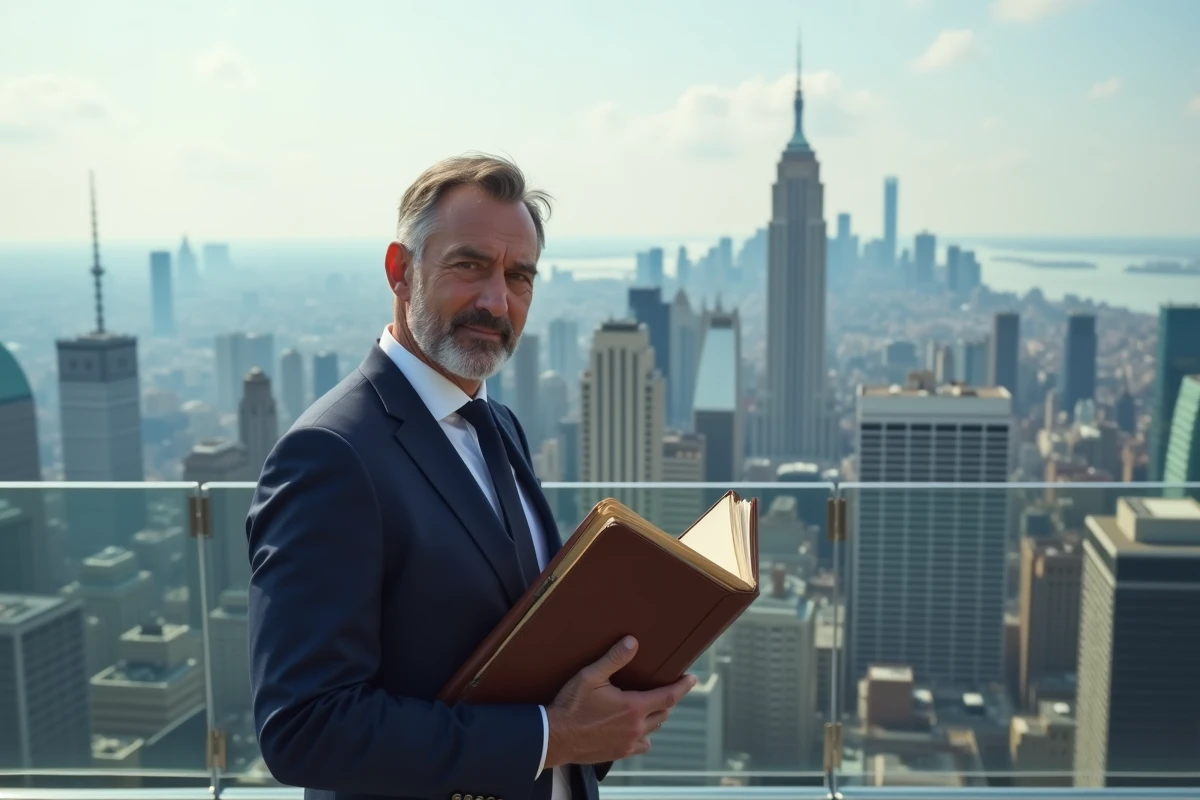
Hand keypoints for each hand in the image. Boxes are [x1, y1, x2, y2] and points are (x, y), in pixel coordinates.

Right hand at [543, 635, 696, 767]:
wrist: (555, 737)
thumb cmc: (571, 706)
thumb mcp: (590, 676)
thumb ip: (613, 659)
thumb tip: (632, 642)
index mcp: (633, 707)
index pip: (668, 696)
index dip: (683, 687)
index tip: (693, 679)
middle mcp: (636, 727)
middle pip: (664, 713)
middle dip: (667, 700)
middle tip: (666, 689)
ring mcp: (628, 742)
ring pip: (654, 729)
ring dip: (656, 717)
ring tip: (650, 706)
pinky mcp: (619, 753)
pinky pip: (642, 745)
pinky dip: (644, 735)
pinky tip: (635, 728)